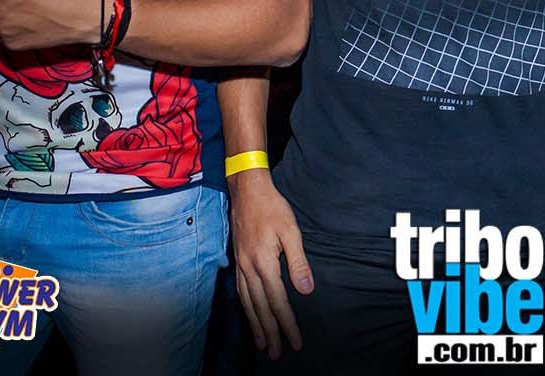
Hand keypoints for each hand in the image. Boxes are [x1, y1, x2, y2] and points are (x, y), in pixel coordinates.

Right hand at [229, 169, 312, 358]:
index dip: (287, 323)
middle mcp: (249, 269)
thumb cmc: (272, 208)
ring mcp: (241, 266)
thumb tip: (306, 289)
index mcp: (264, 263)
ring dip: (257, 326)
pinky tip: (251, 316)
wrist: (246, 190)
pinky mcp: (238, 261)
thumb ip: (298, 262)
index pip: (278, 301)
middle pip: (260, 308)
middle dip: (271, 332)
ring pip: (248, 304)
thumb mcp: (291, 231)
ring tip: (264, 344)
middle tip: (279, 353)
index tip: (295, 341)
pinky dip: (246, 310)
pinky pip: (241, 293)